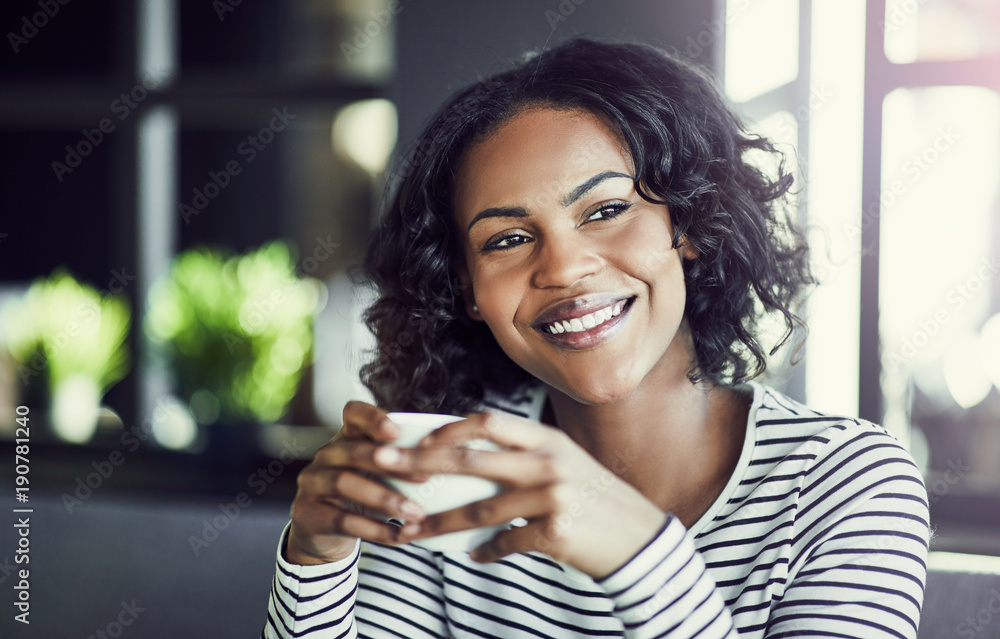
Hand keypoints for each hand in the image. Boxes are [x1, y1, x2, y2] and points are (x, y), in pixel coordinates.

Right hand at [285, 401, 429, 564]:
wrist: (322, 533)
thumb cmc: (361, 494)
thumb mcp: (376, 472)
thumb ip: (401, 460)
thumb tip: (453, 456)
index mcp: (345, 437)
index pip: (353, 413)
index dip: (373, 419)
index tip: (397, 431)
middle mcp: (325, 455)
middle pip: (353, 451)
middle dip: (391, 465)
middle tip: (425, 479)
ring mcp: (312, 483)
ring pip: (346, 484)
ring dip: (386, 499)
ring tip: (416, 513)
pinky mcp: (308, 513)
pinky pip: (343, 520)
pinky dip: (376, 530)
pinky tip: (401, 536)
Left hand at [377, 411, 667, 577]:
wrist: (641, 538)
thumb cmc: (597, 499)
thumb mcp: (566, 464)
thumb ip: (525, 457)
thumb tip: (468, 458)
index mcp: (546, 440)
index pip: (487, 422)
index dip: (446, 429)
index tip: (415, 441)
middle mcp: (548, 462)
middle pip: (471, 460)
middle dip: (420, 464)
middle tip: (382, 466)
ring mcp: (553, 496)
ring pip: (480, 508)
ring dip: (440, 523)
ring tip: (411, 533)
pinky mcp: (556, 532)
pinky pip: (506, 542)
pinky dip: (485, 551)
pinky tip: (472, 557)